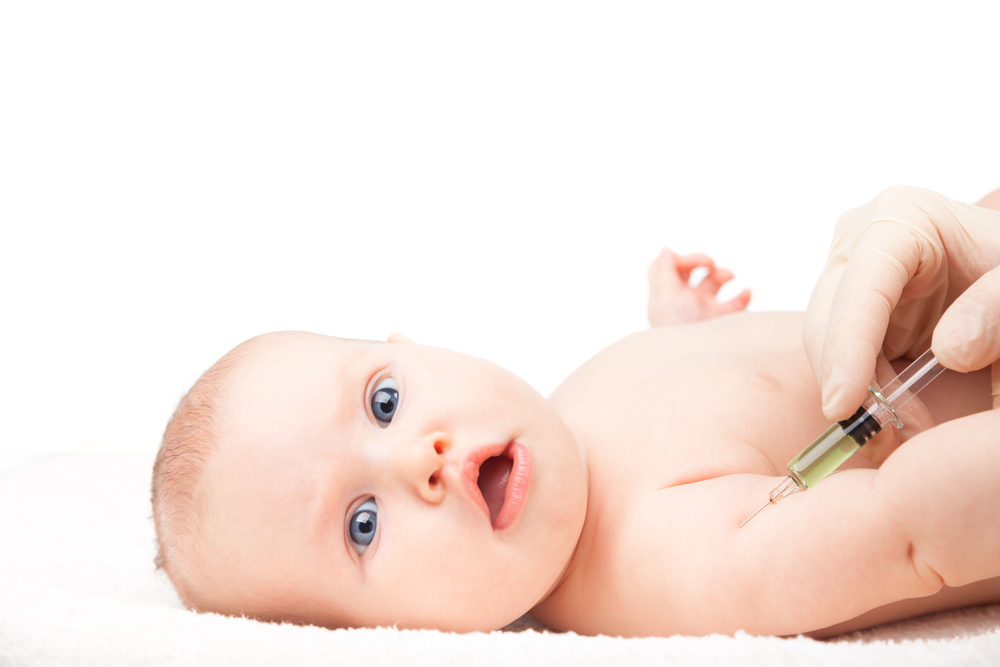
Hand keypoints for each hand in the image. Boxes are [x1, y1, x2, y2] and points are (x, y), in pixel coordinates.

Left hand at [647, 248, 750, 325]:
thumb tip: (665, 249)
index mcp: (667, 293)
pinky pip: (736, 303)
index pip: (668, 267)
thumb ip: (664, 270)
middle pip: (692, 271)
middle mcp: (684, 300)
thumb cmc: (675, 327)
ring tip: (728, 276)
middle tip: (709, 263)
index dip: (679, 259)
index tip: (688, 263)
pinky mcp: (722, 320)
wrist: (696, 359)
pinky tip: (745, 293)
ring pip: (715, 282)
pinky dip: (743, 295)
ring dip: (724, 273)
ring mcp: (704, 309)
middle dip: (702, 261)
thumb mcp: (665, 296)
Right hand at [803, 186, 999, 429]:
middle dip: (853, 383)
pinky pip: (844, 364)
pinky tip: (898, 423)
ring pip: (827, 350)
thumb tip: (950, 350)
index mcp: (902, 218)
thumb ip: (999, 308)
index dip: (846, 344)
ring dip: (861, 399)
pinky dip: (867, 399)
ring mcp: (853, 282)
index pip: (859, 284)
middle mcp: (862, 246)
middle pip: (828, 320)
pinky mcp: (856, 317)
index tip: (843, 404)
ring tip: (903, 438)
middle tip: (890, 440)